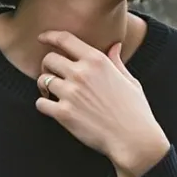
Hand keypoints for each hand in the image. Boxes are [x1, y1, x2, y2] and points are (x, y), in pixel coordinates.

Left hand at [34, 31, 170, 176]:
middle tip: (52, 75)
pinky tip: (53, 108)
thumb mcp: (130, 81)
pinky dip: (44, 105)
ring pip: (42, 80)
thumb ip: (116, 61)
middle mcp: (81, 73)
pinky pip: (40, 102)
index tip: (42, 38)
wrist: (134, 140)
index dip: (50, 36)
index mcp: (97, 61)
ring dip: (45, 86)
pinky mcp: (64, 113)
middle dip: (47, 66)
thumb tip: (115, 46)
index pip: (65, 39)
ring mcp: (71, 93)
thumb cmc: (135, 111)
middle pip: (49, 59)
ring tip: (53, 93)